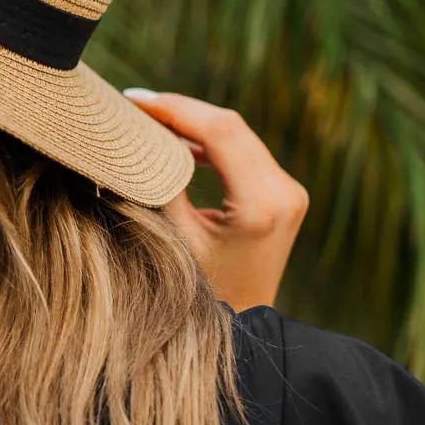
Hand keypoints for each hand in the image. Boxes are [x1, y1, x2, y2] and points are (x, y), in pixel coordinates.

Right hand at [123, 90, 308, 310]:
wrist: (243, 323)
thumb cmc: (203, 291)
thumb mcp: (175, 238)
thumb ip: (161, 186)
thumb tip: (134, 140)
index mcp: (261, 205)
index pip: (220, 132)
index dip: (176, 109)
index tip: (136, 101)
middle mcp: (285, 192)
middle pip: (231, 126)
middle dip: (182, 109)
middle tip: (136, 103)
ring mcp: (291, 191)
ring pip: (239, 134)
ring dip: (195, 122)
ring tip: (151, 118)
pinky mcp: (286, 193)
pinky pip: (246, 151)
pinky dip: (211, 141)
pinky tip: (180, 140)